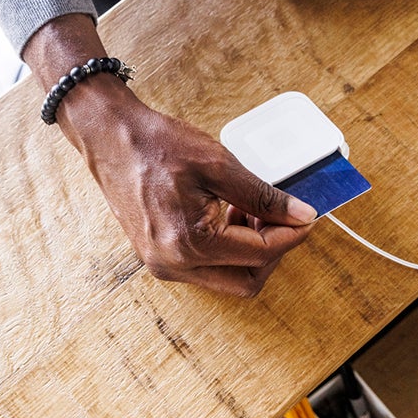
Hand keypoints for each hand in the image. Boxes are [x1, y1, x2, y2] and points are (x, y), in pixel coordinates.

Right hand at [21, 14, 315, 296]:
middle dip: (273, 251)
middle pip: (247, 280)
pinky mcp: (159, 258)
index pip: (261, 252)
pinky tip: (229, 215)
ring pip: (228, 278)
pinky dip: (228, 248)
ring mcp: (163, 265)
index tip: (308, 215)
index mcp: (190, 243)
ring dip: (250, 250)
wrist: (109, 137)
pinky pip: (207, 268)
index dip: (292, 234)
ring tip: (251, 209)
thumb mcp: (218, 163)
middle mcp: (174, 265)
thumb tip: (300, 215)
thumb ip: (262, 195)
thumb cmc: (156, 145)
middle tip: (281, 216)